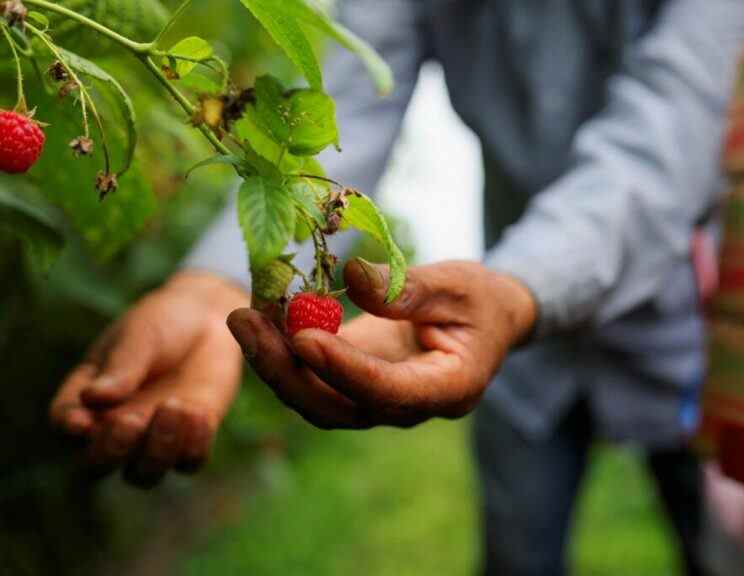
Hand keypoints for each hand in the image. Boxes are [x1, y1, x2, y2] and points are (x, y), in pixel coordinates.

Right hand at [50, 272, 247, 486]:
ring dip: (157, 450)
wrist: (210, 321)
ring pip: (143, 474)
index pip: (64, 422)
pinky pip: (189, 462)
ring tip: (174, 406)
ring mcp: (153, 439)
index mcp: (87, 398)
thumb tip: (92, 397)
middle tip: (128, 421)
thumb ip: (122, 367)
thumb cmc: (163, 324)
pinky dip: (193, 447)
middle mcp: (114, 428)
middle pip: (96, 466)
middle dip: (110, 451)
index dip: (69, 428)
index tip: (81, 421)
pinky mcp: (192, 440)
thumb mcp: (140, 337)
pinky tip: (199, 413)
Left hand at [227, 260, 536, 428]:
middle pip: (337, 408)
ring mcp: (376, 399)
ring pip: (316, 400)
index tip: (303, 335)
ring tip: (242, 318)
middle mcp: (406, 406)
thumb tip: (349, 276)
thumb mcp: (457, 284)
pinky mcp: (355, 381)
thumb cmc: (480, 299)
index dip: (344, 368)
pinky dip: (284, 352)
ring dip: (275, 363)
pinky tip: (260, 317)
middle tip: (246, 323)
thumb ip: (408, 288)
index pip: (388, 390)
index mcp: (446, 389)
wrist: (485, 318)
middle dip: (286, 371)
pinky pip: (314, 379)